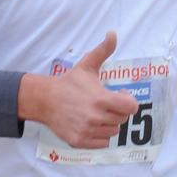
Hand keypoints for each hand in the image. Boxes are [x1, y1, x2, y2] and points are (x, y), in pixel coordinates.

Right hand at [18, 31, 139, 149]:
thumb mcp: (87, 65)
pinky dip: (100, 135)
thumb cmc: (69, 83)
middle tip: (105, 104)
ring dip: (109, 123)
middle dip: (117, 111)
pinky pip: (102, 143)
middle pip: (122, 120)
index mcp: (101, 99)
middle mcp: (96, 117)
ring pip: (113, 132)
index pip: (131, 107)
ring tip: (98, 113)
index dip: (127, 101)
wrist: (45, 100)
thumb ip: (103, 50)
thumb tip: (113, 33)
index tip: (119, 95)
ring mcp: (88, 131)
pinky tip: (92, 124)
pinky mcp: (80, 141)